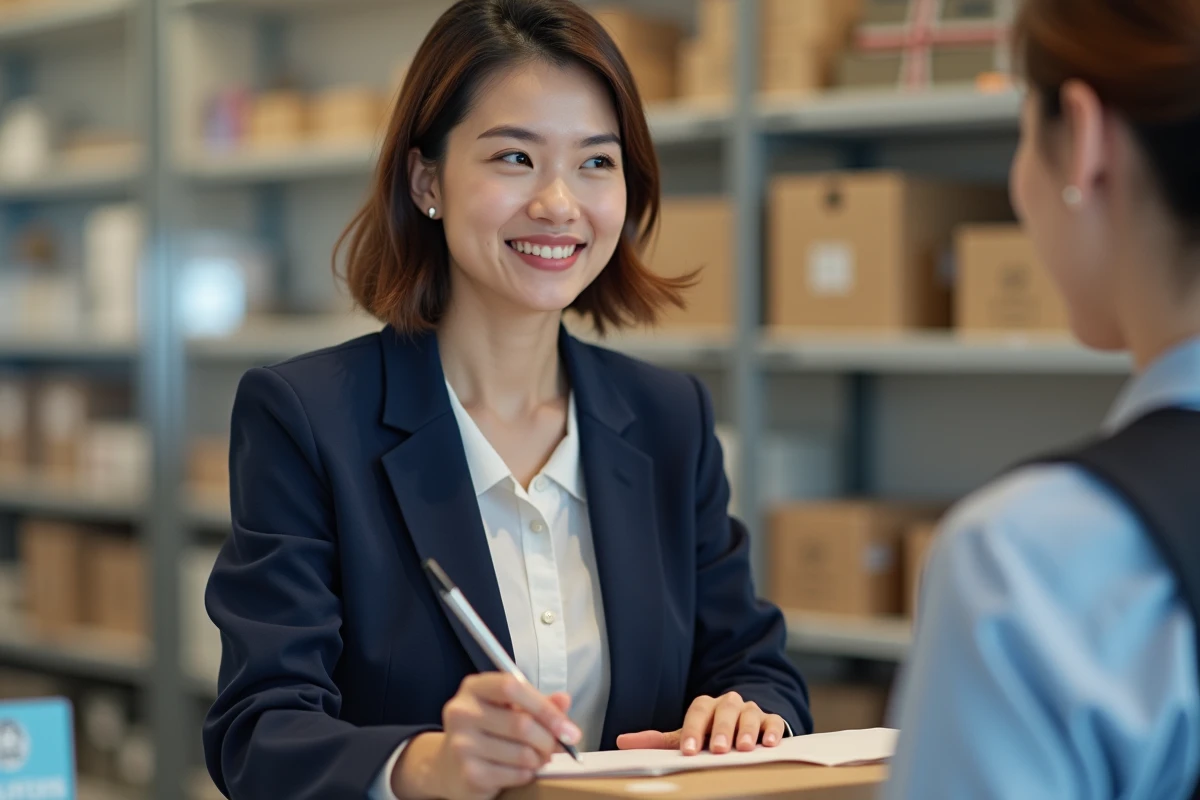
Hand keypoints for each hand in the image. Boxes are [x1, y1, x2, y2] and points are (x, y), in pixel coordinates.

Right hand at [392, 674, 580, 799]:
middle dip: (549, 739)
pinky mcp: (469, 774)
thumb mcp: (509, 708)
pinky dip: (527, 773)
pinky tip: (519, 769)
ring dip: (539, 759)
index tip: (568, 728)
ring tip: (535, 757)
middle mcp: (462, 712)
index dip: (545, 707)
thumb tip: (564, 701)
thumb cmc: (486, 731)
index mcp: (474, 688)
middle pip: (522, 724)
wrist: (448, 767)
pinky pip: (516, 774)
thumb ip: (538, 702)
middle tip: (557, 746)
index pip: (512, 687)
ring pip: (523, 753)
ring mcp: (462, 744)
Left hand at [615, 692, 786, 756]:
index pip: (697, 712)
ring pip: (748, 714)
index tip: (688, 751)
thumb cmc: (711, 734)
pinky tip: (770, 743)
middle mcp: (728, 704)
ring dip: (746, 731)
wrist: (743, 728)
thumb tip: (621, 741)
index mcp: (706, 706)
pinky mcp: (770, 721)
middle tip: (717, 749)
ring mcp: (751, 711)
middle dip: (720, 730)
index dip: (692, 730)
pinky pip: (774, 722)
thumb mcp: (686, 737)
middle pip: (724, 711)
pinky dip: (772, 731)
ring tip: (743, 748)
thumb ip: (657, 741)